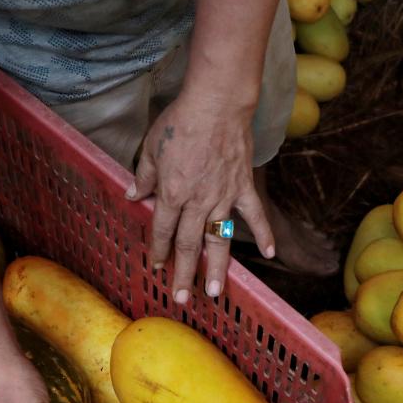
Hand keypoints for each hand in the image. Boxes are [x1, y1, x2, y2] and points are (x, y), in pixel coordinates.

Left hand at [126, 93, 274, 300]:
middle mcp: (197, 201)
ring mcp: (223, 197)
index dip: (157, 251)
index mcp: (172, 192)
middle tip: (182, 298)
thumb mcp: (152, 147)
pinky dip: (264, 234)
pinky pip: (254, 215)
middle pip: (188, 244)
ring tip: (214, 292)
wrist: (217, 104)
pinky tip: (270, 253)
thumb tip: (133, 194)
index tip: (156, 267)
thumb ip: (143, 176)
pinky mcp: (243, 187)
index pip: (162, 230)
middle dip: (183, 273)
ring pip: (218, 239)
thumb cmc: (181, 122)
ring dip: (216, 267)